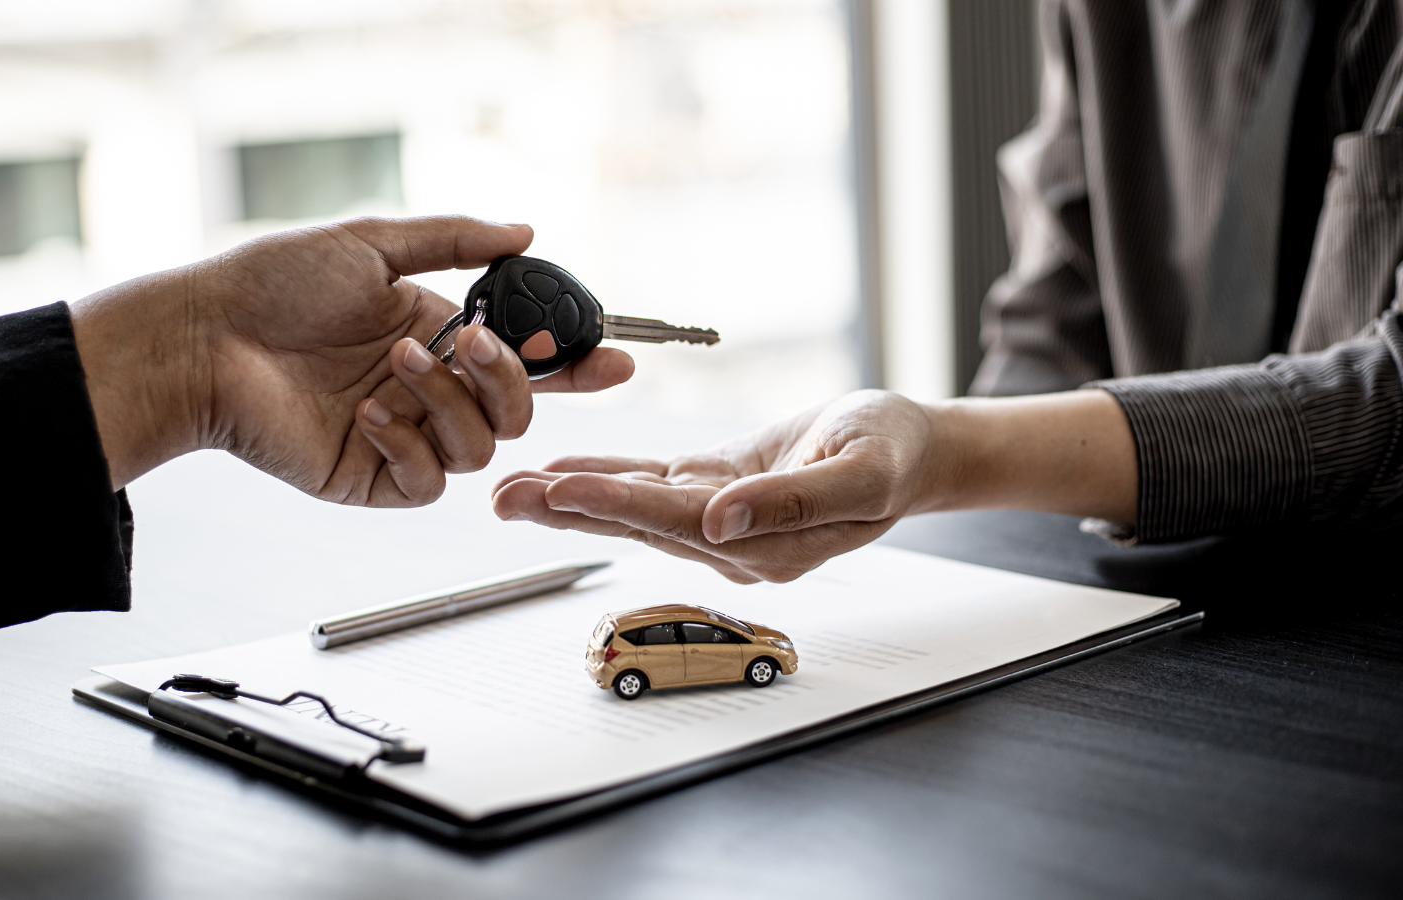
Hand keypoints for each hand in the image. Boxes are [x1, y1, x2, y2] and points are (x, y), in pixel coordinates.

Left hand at [72, 215, 633, 503]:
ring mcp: (404, 436)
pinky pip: (431, 480)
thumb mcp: (374, 242)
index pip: (527, 358)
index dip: (575, 363)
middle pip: (517, 411)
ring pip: (482, 448)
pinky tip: (374, 414)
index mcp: (438, 334)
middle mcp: (429, 388)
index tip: (616, 358)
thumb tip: (526, 231)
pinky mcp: (374, 476)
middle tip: (473, 343)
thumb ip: (456, 241)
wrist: (203, 338)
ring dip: (453, 403)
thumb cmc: (273, 284)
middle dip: (510, 377)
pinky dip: (413, 445)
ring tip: (397, 363)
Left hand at [492, 391, 937, 582]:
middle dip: (566, 508)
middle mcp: (732, 541)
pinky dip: (606, 474)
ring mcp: (720, 518)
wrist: (912, 448)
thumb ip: (794, 503)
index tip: (558, 490)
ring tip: (510, 488)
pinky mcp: (717, 487)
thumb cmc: (895, 453)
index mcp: (765, 545)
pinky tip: (561, 471)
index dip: (614, 504)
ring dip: (572, 496)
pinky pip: (652, 481)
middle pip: (636, 521)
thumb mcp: (861, 472)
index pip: (675, 522)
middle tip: (499, 497)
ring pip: (634, 504)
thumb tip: (723, 521)